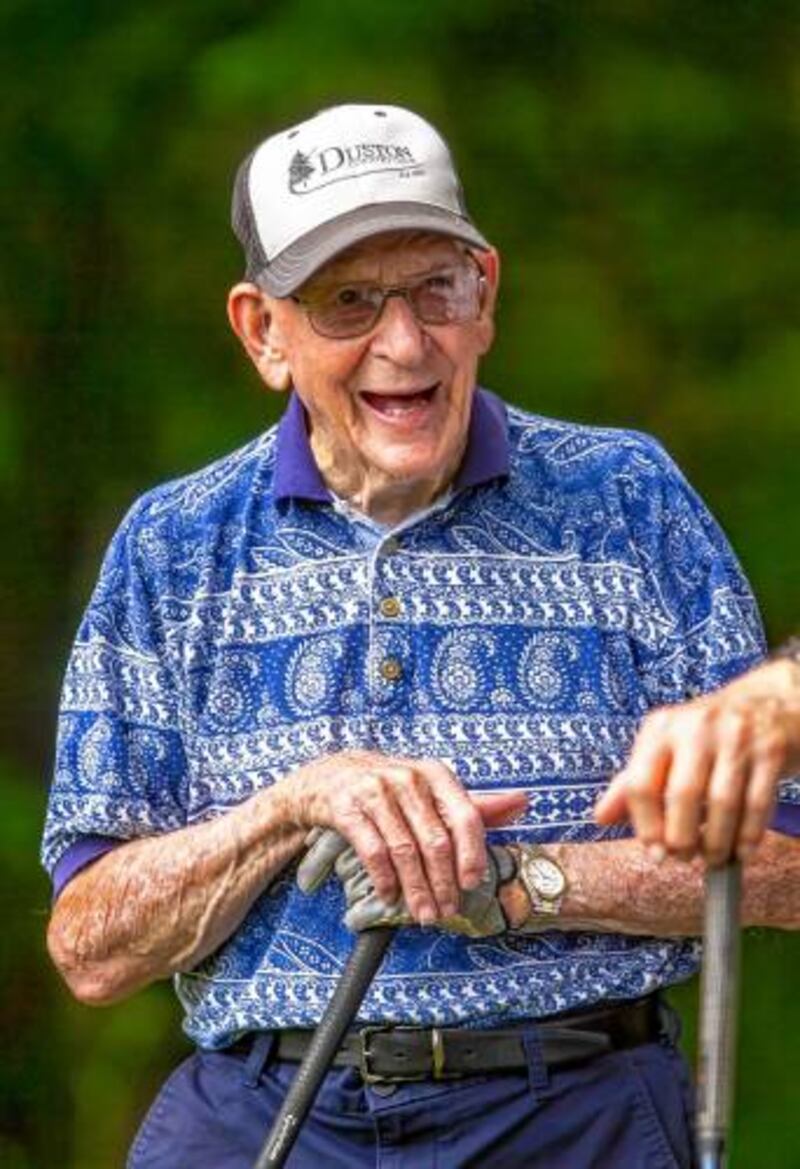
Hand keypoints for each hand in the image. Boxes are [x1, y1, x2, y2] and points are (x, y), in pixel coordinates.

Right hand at [280, 750, 526, 924]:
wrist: (327, 778)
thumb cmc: (389, 789)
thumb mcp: (431, 790)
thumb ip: (474, 804)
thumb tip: (522, 802)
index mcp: (435, 774)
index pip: (465, 816)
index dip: (472, 854)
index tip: (471, 884)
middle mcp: (408, 778)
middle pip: (435, 841)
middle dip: (443, 884)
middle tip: (445, 911)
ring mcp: (375, 791)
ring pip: (405, 851)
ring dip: (416, 890)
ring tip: (422, 914)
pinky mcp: (347, 807)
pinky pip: (373, 851)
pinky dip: (384, 880)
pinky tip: (390, 896)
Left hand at [595, 660, 799, 864]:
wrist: (768, 702)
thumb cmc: (706, 733)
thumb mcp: (665, 746)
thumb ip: (632, 782)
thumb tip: (600, 818)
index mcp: (661, 728)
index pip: (641, 784)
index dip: (646, 827)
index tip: (655, 853)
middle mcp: (696, 727)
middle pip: (682, 795)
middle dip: (681, 838)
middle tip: (683, 858)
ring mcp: (736, 736)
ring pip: (722, 803)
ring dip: (716, 842)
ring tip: (712, 858)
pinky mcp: (770, 750)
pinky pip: (757, 803)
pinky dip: (748, 835)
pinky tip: (741, 850)